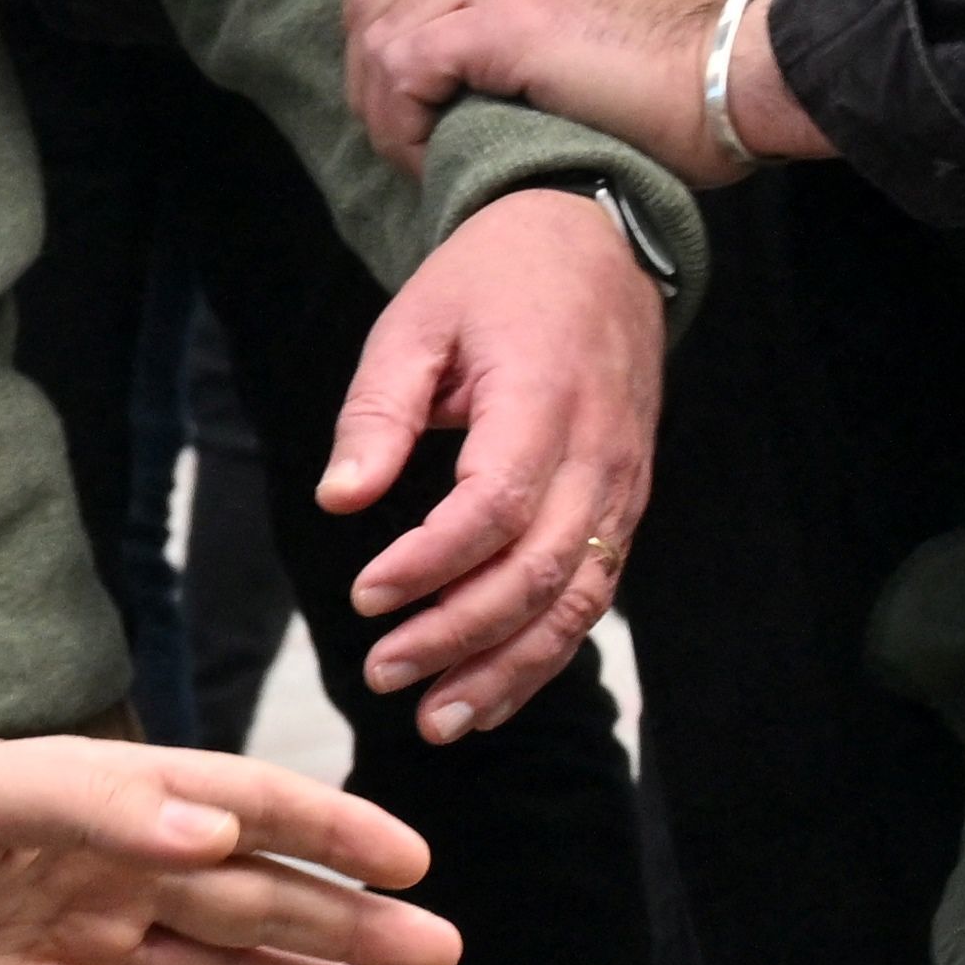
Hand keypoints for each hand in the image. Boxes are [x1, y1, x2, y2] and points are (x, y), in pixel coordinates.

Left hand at [0, 736, 460, 964]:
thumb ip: (104, 803)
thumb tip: (215, 831)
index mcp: (112, 806)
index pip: (244, 810)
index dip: (328, 832)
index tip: (408, 861)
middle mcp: (114, 881)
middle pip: (253, 904)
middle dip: (346, 924)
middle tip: (437, 951)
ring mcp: (86, 960)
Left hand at [323, 188, 668, 736]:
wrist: (594, 243)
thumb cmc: (491, 281)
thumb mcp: (415, 321)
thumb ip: (377, 413)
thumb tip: (340, 500)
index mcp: (543, 399)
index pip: (495, 506)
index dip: (430, 564)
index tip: (364, 598)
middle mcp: (599, 454)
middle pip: (539, 572)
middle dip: (460, 637)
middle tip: (382, 676)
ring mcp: (623, 486)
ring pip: (575, 601)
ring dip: (507, 670)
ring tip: (436, 720)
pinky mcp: (625, 505)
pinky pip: (592, 594)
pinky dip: (543, 652)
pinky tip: (489, 695)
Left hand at [345, 0, 823, 180]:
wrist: (747, 67)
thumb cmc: (685, 58)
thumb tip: (449, 49)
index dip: (376, 12)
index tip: (397, 77)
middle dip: (369, 68)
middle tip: (402, 129)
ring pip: (380, 33)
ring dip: (386, 107)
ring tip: (422, 151)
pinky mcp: (505, 18)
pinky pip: (404, 70)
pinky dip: (403, 123)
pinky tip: (433, 154)